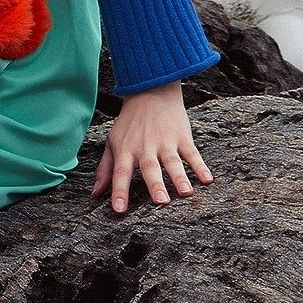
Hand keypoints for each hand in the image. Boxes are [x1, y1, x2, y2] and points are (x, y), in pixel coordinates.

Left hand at [92, 84, 212, 212]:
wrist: (150, 92)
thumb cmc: (129, 124)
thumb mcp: (113, 143)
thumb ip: (105, 169)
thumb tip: (95, 194)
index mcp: (126, 150)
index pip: (120, 173)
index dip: (119, 191)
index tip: (119, 210)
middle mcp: (145, 147)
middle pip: (150, 168)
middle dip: (155, 184)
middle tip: (160, 201)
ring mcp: (165, 142)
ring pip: (173, 162)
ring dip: (179, 177)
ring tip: (186, 193)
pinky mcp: (182, 137)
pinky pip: (192, 153)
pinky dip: (200, 166)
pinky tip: (207, 179)